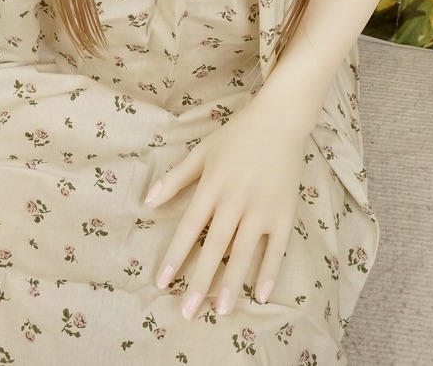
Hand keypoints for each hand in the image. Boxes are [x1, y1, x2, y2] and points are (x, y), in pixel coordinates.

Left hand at [145, 95, 303, 319]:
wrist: (280, 119)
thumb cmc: (237, 135)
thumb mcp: (203, 150)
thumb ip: (176, 177)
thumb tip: (147, 201)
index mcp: (213, 185)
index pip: (190, 227)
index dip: (175, 255)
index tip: (162, 282)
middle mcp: (236, 199)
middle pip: (215, 246)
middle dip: (200, 281)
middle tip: (187, 311)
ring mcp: (262, 207)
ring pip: (244, 252)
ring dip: (231, 283)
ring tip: (220, 310)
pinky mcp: (285, 212)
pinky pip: (277, 248)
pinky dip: (269, 271)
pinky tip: (260, 294)